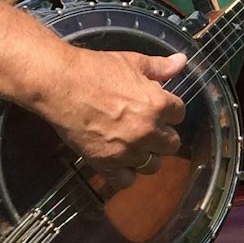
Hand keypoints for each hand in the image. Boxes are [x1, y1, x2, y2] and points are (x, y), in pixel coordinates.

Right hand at [33, 47, 187, 184]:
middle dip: (162, 136)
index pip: (180, 115)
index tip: (160, 109)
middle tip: (148, 128)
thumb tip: (182, 61)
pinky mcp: (106, 164)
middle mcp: (148, 131)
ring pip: (153, 166)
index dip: (170, 111)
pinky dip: (124, 174)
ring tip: (134, 146)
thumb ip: (161, 67)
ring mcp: (127, 150)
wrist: (61, 84)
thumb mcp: (133, 62)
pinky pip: (126, 181)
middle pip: (172, 144)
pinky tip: (119, 163)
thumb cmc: (96, 69)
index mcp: (158, 105)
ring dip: (146, 156)